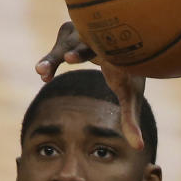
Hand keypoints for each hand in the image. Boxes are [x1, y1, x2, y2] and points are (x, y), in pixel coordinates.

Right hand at [36, 21, 146, 151]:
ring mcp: (82, 32)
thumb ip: (131, 121)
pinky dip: (51, 59)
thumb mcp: (130, 97)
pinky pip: (59, 46)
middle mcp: (99, 38)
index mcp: (117, 51)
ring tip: (41, 73)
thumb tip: (139, 148)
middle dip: (75, 50)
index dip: (91, 51)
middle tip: (66, 57)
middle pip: (85, 43)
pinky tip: (44, 76)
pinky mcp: (70, 34)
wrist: (119, 46)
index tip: (72, 57)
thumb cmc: (127, 73)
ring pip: (66, 43)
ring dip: (54, 57)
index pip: (105, 49)